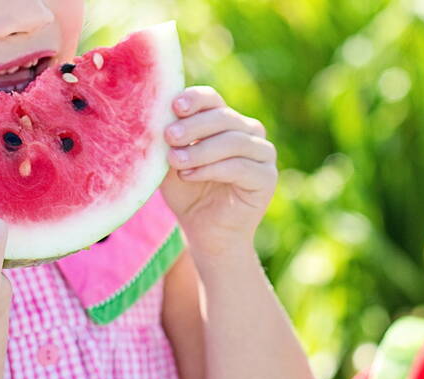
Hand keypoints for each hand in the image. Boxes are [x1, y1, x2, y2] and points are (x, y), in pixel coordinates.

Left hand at [161, 86, 277, 259]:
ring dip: (200, 150)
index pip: (212, 100)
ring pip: (233, 141)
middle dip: (193, 126)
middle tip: (169, 136)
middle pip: (223, 117)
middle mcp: (249, 132)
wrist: (205, 233)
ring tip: (175, 161)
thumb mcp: (171, 163)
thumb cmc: (187, 194)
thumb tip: (156, 115)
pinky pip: (241, 166)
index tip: (174, 106)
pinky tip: (189, 175)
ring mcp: (262, 154)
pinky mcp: (267, 177)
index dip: (195, 99)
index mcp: (226, 121)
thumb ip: (169, 140)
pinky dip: (212, 169)